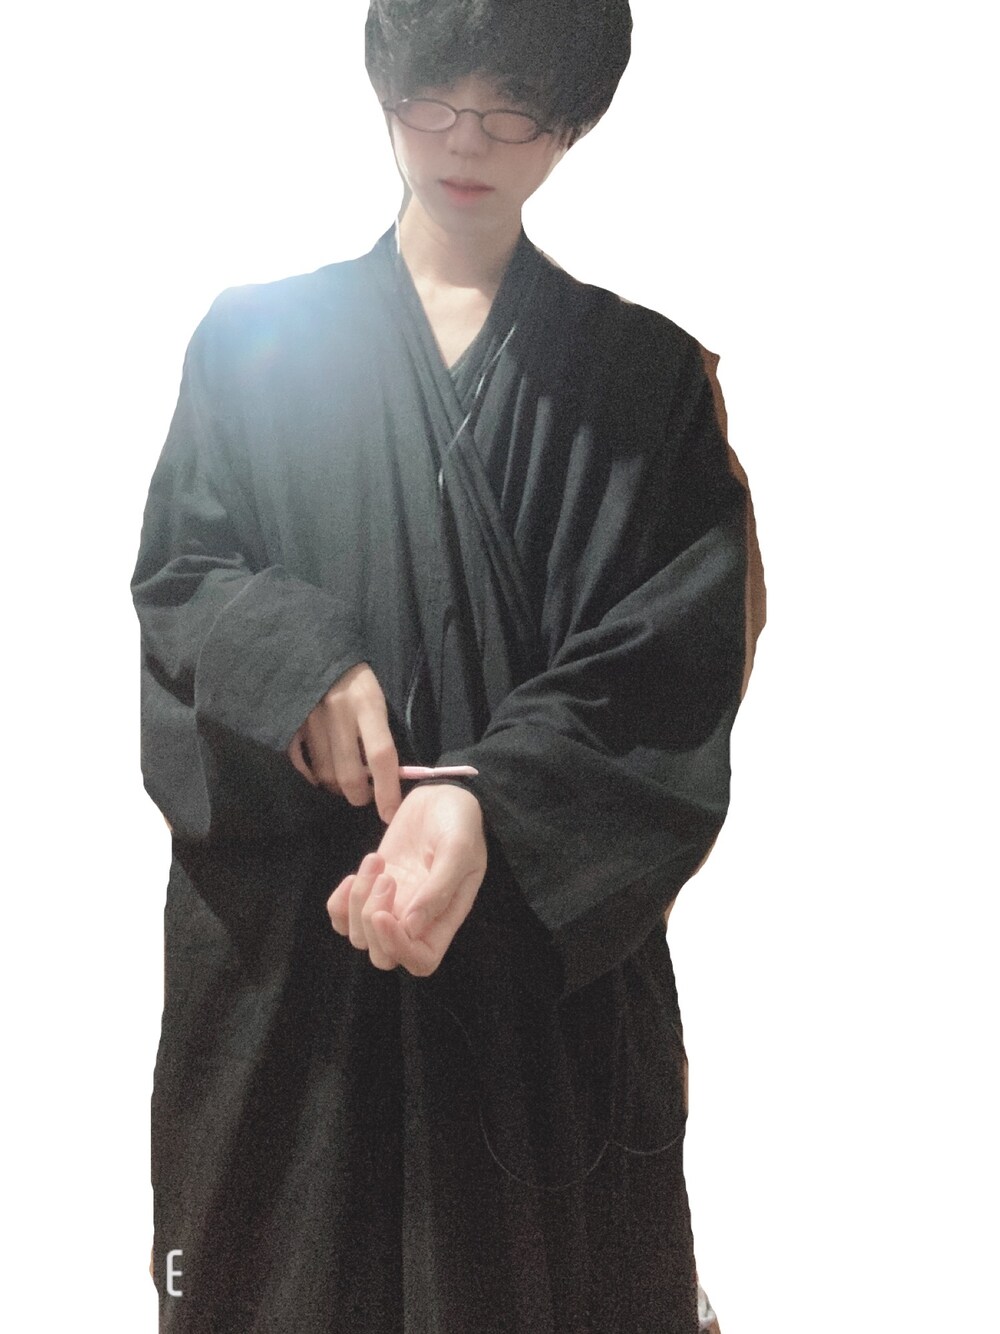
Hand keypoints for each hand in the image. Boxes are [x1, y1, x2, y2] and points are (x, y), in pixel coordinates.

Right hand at [287, 663, 401, 822]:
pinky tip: (320, 774)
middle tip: (365, 795)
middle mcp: (338, 711)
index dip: (387, 790)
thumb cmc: (355, 678)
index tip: (390, 813)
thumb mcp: (376, 697)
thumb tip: (388, 775)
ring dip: (336, 787)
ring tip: (344, 781)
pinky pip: (299, 763)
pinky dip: (311, 776)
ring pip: (324, 773)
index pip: (381, 756)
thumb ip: (380, 732)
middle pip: (350, 773)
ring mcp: (310, 717)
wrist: (314, 648)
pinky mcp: (289, 721)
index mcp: (368, 703)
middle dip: (359, 795)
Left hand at [327, 784, 486, 976]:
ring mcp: (391, 908)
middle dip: (373, 922)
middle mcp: (416, 922)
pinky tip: (358, 872)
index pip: (421, 962)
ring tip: (377, 861)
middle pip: (383, 956)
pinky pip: (341, 918)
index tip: (385, 914)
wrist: (440, 797)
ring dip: (358, 901)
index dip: (398, 948)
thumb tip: (410, 928)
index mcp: (445, 919)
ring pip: (359, 936)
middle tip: (387, 877)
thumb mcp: (457, 849)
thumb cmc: (459, 822)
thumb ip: (439, 889)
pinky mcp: (370, 891)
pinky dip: (340, 901)